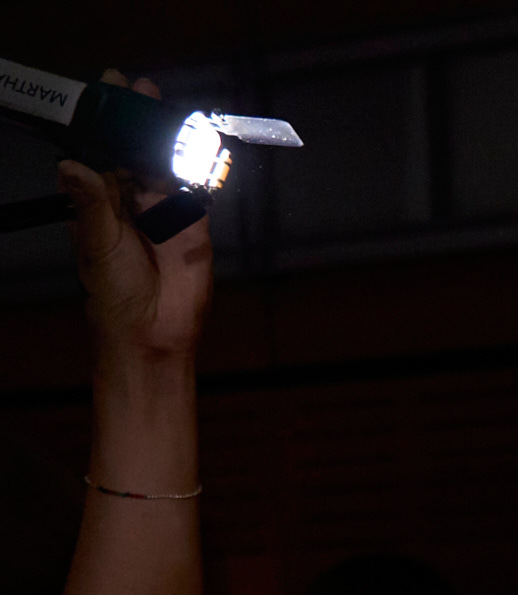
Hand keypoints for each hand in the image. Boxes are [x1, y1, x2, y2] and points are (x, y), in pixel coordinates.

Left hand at [59, 73, 212, 363]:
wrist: (155, 331)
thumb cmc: (114, 294)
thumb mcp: (97, 244)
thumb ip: (91, 203)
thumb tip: (71, 164)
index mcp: (97, 202)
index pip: (97, 152)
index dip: (101, 122)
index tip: (105, 90)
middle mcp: (128, 201)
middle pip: (132, 151)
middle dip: (136, 121)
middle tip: (140, 90)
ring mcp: (162, 211)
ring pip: (163, 165)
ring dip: (166, 139)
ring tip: (166, 110)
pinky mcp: (193, 224)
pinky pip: (195, 190)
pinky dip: (197, 169)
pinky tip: (197, 145)